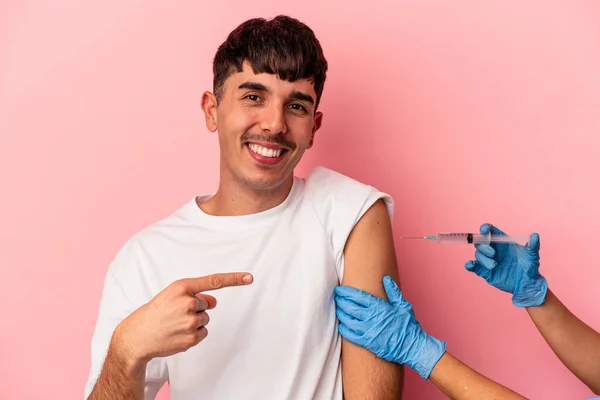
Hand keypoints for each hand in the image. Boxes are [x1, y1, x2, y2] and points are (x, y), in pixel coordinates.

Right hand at [114, 272, 252, 364]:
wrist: (137, 336)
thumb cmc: (156, 313)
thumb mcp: (172, 296)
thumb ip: (195, 294)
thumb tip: (215, 301)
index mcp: (181, 287)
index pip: (213, 281)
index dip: (234, 279)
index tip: (249, 277)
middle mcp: (187, 302)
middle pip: (207, 304)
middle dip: (196, 308)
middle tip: (175, 314)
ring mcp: (190, 321)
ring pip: (205, 319)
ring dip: (194, 322)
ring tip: (175, 325)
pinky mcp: (191, 337)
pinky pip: (203, 333)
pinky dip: (194, 334)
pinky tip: (178, 334)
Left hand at [334, 276, 445, 379]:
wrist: (413, 347)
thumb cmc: (409, 326)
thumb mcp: (403, 306)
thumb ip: (393, 292)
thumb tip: (386, 279)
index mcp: (380, 307)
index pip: (358, 296)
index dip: (347, 292)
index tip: (340, 289)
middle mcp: (372, 318)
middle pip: (350, 307)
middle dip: (341, 301)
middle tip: (336, 297)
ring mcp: (369, 331)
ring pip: (348, 321)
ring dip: (341, 314)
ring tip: (337, 310)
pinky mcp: (368, 343)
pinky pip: (351, 336)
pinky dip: (344, 330)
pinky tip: (341, 326)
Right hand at [465, 223, 547, 306]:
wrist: (527, 284)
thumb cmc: (530, 267)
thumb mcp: (532, 256)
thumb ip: (533, 245)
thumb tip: (535, 235)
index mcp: (502, 242)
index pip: (490, 231)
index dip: (485, 228)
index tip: (484, 230)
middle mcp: (493, 249)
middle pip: (480, 242)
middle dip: (484, 246)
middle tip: (493, 254)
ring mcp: (488, 260)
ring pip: (478, 255)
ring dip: (484, 259)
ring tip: (495, 266)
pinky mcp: (485, 272)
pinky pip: (474, 267)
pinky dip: (470, 265)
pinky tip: (470, 265)